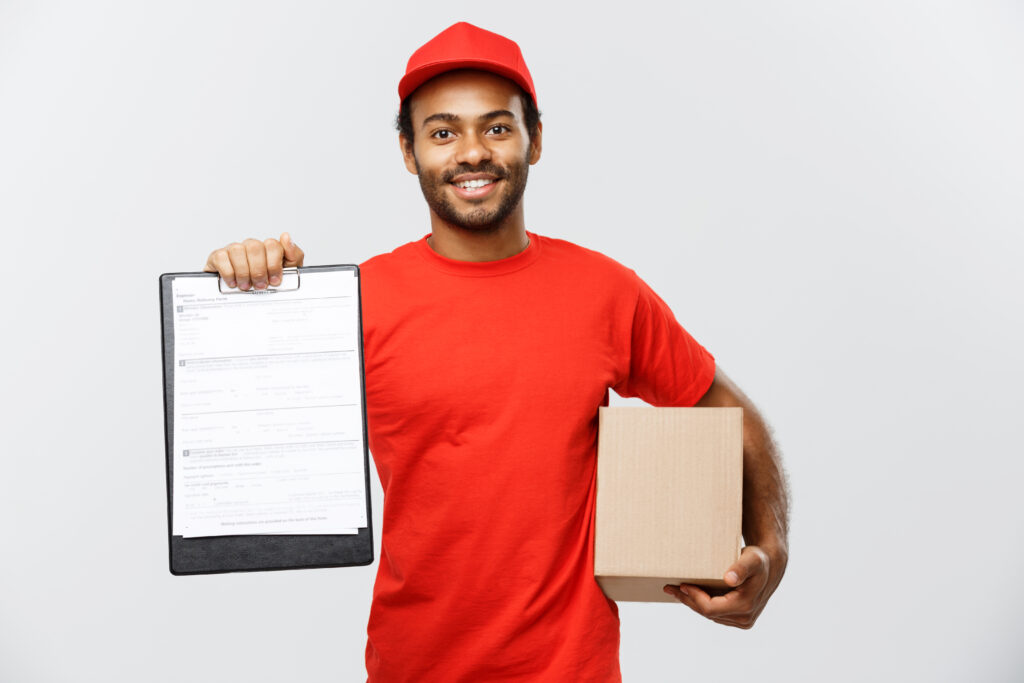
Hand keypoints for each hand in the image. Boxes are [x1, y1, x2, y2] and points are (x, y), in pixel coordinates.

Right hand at [203, 232, 304, 290]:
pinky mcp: (218, 256)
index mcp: (268, 249)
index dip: (274, 264)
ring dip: (243, 272)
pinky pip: (221, 257)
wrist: (239, 296)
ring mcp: (234, 249)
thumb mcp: (286, 274)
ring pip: (238, 250)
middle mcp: (251, 246)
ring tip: (246, 286)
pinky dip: (228, 272)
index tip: (275, 280)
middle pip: (256, 247)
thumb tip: (286, 237)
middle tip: (260, 285)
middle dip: (259, 270)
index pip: (273, 245)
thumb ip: (293, 256)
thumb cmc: (264, 284)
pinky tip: (233, 282)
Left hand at [663, 544, 785, 628]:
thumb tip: (730, 579)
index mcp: (745, 606)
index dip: (694, 598)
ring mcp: (743, 620)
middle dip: (688, 600)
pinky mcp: (740, 619)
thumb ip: (741, 568)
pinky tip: (691, 594)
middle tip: (670, 588)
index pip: (710, 608)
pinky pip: (716, 614)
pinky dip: (703, 604)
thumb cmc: (758, 560)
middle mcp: (745, 618)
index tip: (682, 585)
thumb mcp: (752, 559)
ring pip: (711, 615)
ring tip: (676, 590)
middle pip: (708, 613)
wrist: (770, 567)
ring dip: (693, 603)